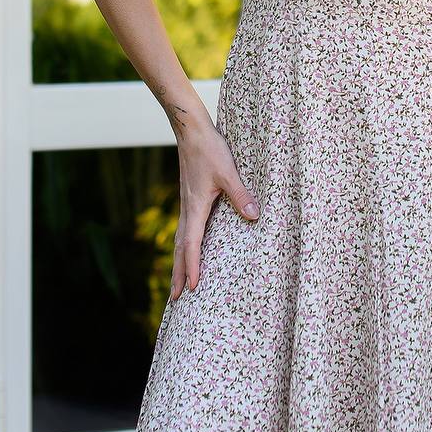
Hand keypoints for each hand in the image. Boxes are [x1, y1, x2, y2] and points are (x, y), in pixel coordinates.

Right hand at [171, 120, 259, 298]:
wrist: (191, 131)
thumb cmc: (209, 150)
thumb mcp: (228, 172)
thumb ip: (241, 195)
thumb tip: (254, 216)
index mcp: (195, 208)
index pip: (191, 245)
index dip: (192, 267)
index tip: (192, 289)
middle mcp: (187, 210)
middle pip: (180, 249)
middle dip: (179, 274)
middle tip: (176, 300)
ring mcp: (187, 205)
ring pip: (180, 240)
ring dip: (179, 262)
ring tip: (178, 281)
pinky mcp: (190, 198)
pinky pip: (185, 229)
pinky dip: (184, 246)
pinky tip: (189, 248)